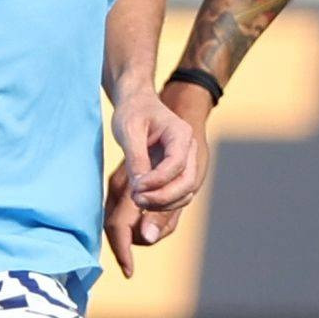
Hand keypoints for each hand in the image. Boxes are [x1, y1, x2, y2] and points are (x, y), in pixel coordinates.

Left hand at [102, 87, 204, 276]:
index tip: (135, 189)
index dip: (157, 180)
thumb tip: (139, 189)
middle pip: (187, 184)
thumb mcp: (129, 129)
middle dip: (163, 198)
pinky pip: (176, 198)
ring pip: (184, 195)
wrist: (139, 103)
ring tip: (137, 207)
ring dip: (163, 207)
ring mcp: (186, 165)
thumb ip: (135, 158)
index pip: (176, 164)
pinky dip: (162, 209)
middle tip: (136, 202)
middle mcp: (189, 151)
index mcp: (181, 135)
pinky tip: (142, 214)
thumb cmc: (134, 111)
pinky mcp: (176, 176)